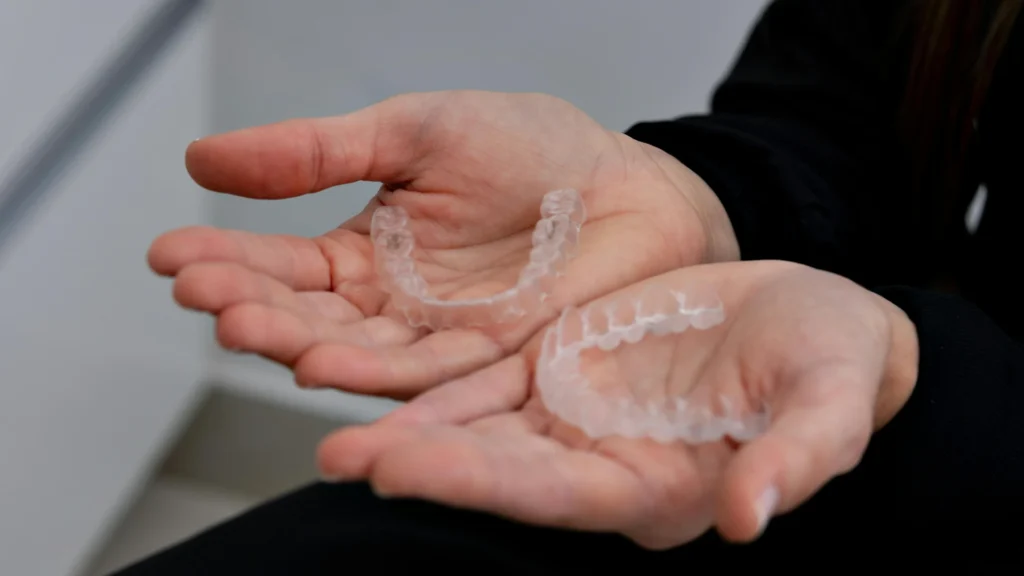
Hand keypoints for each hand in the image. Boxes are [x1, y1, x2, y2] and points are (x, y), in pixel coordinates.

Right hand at [148, 90, 737, 398]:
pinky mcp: (491, 365)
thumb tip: (204, 158)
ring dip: (300, 347)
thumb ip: (318, 154)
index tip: (169, 253)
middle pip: (309, 319)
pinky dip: (375, 383)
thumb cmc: (534, 150)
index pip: (284, 264)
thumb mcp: (414, 133)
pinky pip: (428, 382)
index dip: (227, 260)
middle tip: (202, 292)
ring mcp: (439, 342)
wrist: (630, 185)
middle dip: (252, 309)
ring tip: (248, 331)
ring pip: (357, 355)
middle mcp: (393, 309)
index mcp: (368, 253)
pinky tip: (323, 372)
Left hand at [316, 260, 918, 548]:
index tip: (407, 472)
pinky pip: (487, 383)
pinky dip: (434, 384)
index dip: (485, 486)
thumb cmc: (831, 363)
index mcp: (659, 487)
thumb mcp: (831, 402)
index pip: (561, 495)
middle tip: (340, 454)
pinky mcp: (563, 373)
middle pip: (500, 469)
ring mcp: (576, 420)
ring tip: (329, 412)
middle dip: (422, 463)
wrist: (808, 323)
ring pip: (479, 427)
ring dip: (406, 424)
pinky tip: (377, 376)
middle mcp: (601, 464)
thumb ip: (799, 458)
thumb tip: (752, 519)